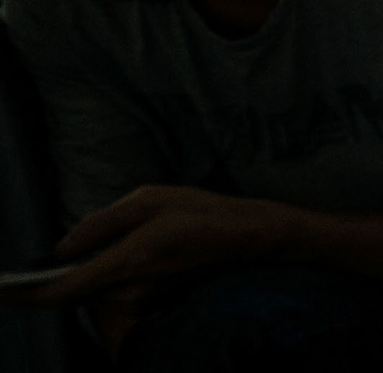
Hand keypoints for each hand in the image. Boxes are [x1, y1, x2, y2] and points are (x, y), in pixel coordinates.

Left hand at [30, 186, 297, 306]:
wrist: (244, 237)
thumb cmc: (200, 211)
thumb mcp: (148, 199)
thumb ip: (100, 224)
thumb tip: (64, 247)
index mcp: (127, 262)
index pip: (59, 291)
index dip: (20, 293)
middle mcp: (128, 291)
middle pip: (70, 291)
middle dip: (59, 272)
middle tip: (75, 244)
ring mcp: (137, 300)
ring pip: (89, 289)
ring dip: (87, 268)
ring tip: (125, 236)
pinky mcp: (144, 300)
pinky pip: (106, 290)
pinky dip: (101, 273)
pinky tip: (129, 248)